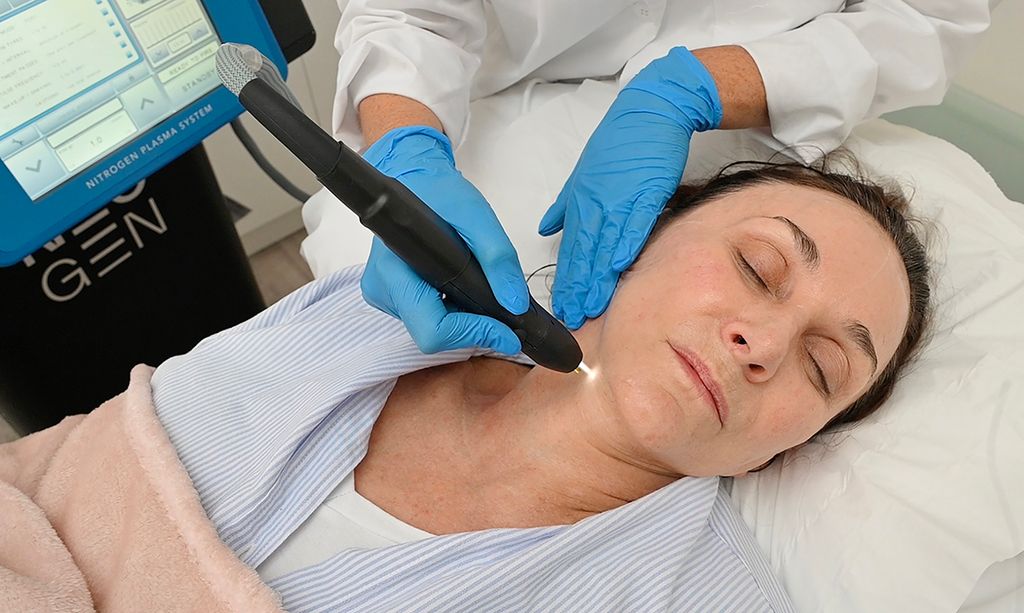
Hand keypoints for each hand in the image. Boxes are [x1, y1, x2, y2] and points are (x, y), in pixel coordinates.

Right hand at [360, 126, 528, 354]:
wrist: (414, 178)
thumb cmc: (438, 193)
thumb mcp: (476, 216)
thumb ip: (497, 257)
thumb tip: (515, 302)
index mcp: (395, 269)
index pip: (433, 328)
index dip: (472, 335)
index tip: (507, 333)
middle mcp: (383, 288)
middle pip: (434, 335)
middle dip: (473, 330)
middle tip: (504, 319)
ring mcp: (385, 295)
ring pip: (432, 330)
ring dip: (464, 322)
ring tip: (485, 298)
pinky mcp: (393, 297)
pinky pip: (428, 319)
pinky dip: (454, 314)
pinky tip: (465, 293)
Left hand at [539, 47, 722, 328]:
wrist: (651, 111)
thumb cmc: (620, 143)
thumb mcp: (583, 174)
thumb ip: (565, 206)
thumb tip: (545, 229)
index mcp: (581, 202)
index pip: (570, 249)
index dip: (565, 280)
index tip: (561, 307)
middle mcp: (596, 204)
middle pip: (584, 254)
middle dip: (577, 289)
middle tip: (572, 318)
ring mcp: (621, 199)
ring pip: (604, 246)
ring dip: (597, 278)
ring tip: (591, 307)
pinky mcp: (647, 192)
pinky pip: (634, 224)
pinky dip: (625, 245)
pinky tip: (618, 269)